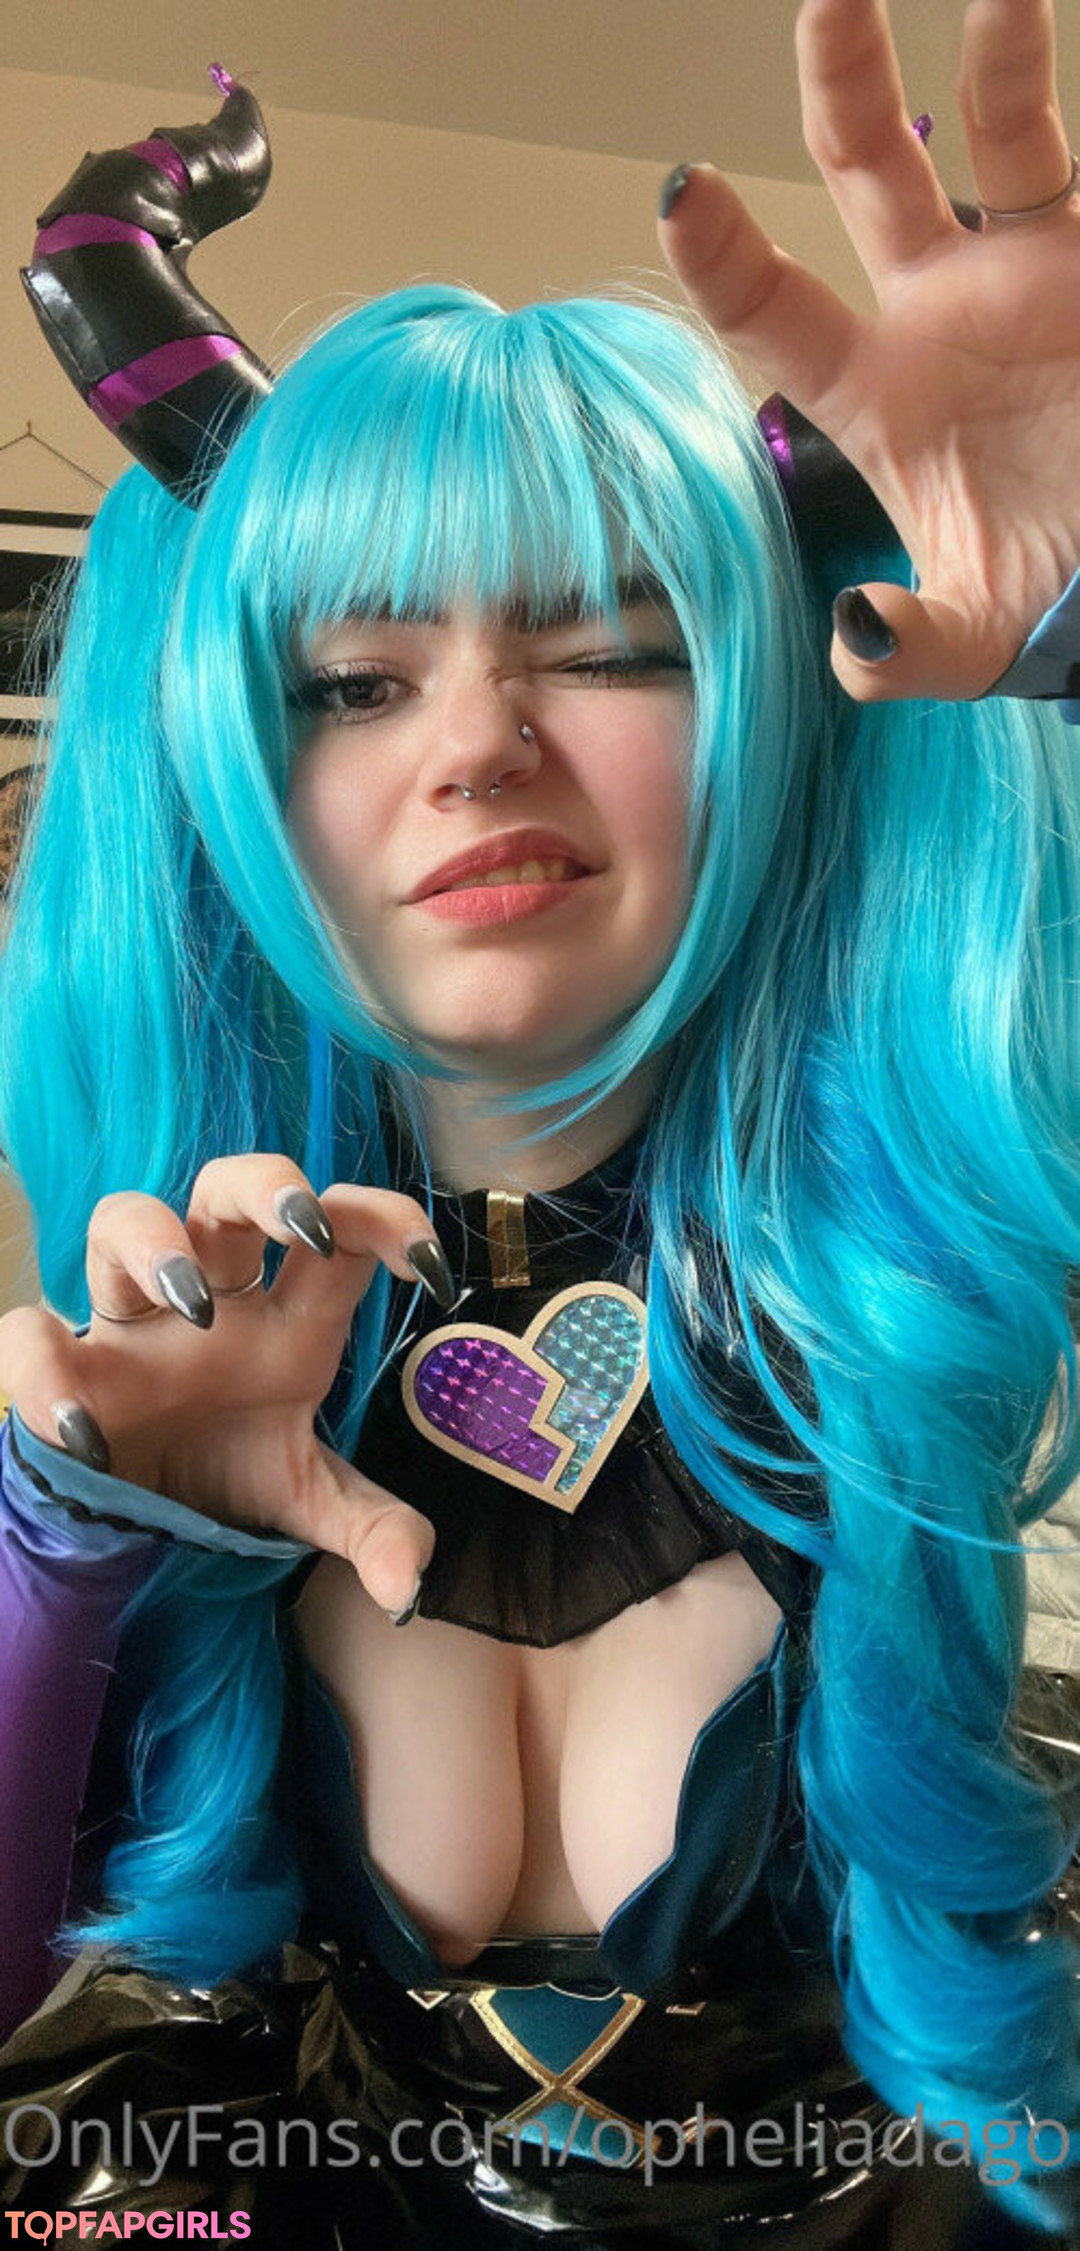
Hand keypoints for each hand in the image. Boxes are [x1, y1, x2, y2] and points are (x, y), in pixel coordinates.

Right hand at [0, 1155, 448, 1618]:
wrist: (137, 1522)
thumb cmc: (224, 1474)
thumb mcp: (303, 1501)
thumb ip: (366, 1528)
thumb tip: (409, 1585)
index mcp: (283, 1321)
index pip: (337, 1234)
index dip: (382, 1221)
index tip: (429, 1264)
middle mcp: (209, 1301)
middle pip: (226, 1190)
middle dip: (266, 1188)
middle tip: (304, 1229)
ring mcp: (131, 1327)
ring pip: (122, 1220)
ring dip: (155, 1241)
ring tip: (194, 1301)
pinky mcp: (62, 1369)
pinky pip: (29, 1338)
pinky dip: (45, 1372)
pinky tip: (85, 1435)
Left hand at [658, 0, 1079, 702]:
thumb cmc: (1042, 605)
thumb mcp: (969, 644)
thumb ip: (902, 650)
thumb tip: (852, 634)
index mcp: (875, 392)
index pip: (773, 307)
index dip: (724, 252)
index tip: (680, 188)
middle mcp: (939, 310)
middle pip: (870, 172)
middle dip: (844, 82)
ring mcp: (1026, 273)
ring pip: (999, 132)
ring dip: (999, 55)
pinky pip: (1078, 167)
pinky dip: (1074, 95)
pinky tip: (1049, 27)